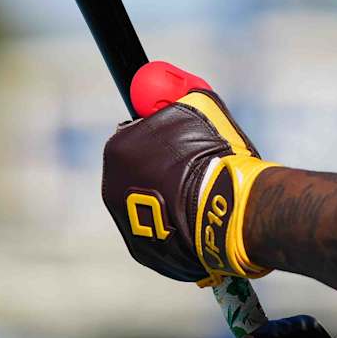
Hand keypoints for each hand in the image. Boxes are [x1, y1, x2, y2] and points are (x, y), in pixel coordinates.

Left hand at [100, 80, 277, 283]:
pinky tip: (199, 220)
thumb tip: (169, 84)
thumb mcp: (197, 106)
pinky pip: (160, 234)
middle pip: (136, 173)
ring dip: (169, 200)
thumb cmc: (212, 154)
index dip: (159, 135)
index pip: (133, 135)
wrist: (225, 211)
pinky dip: (176, 228)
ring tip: (202, 197)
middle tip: (194, 168)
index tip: (180, 138)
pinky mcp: (145, 253)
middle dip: (160, 170)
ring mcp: (126, 226)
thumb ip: (176, 96)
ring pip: (148, 206)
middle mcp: (111, 189)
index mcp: (117, 150)